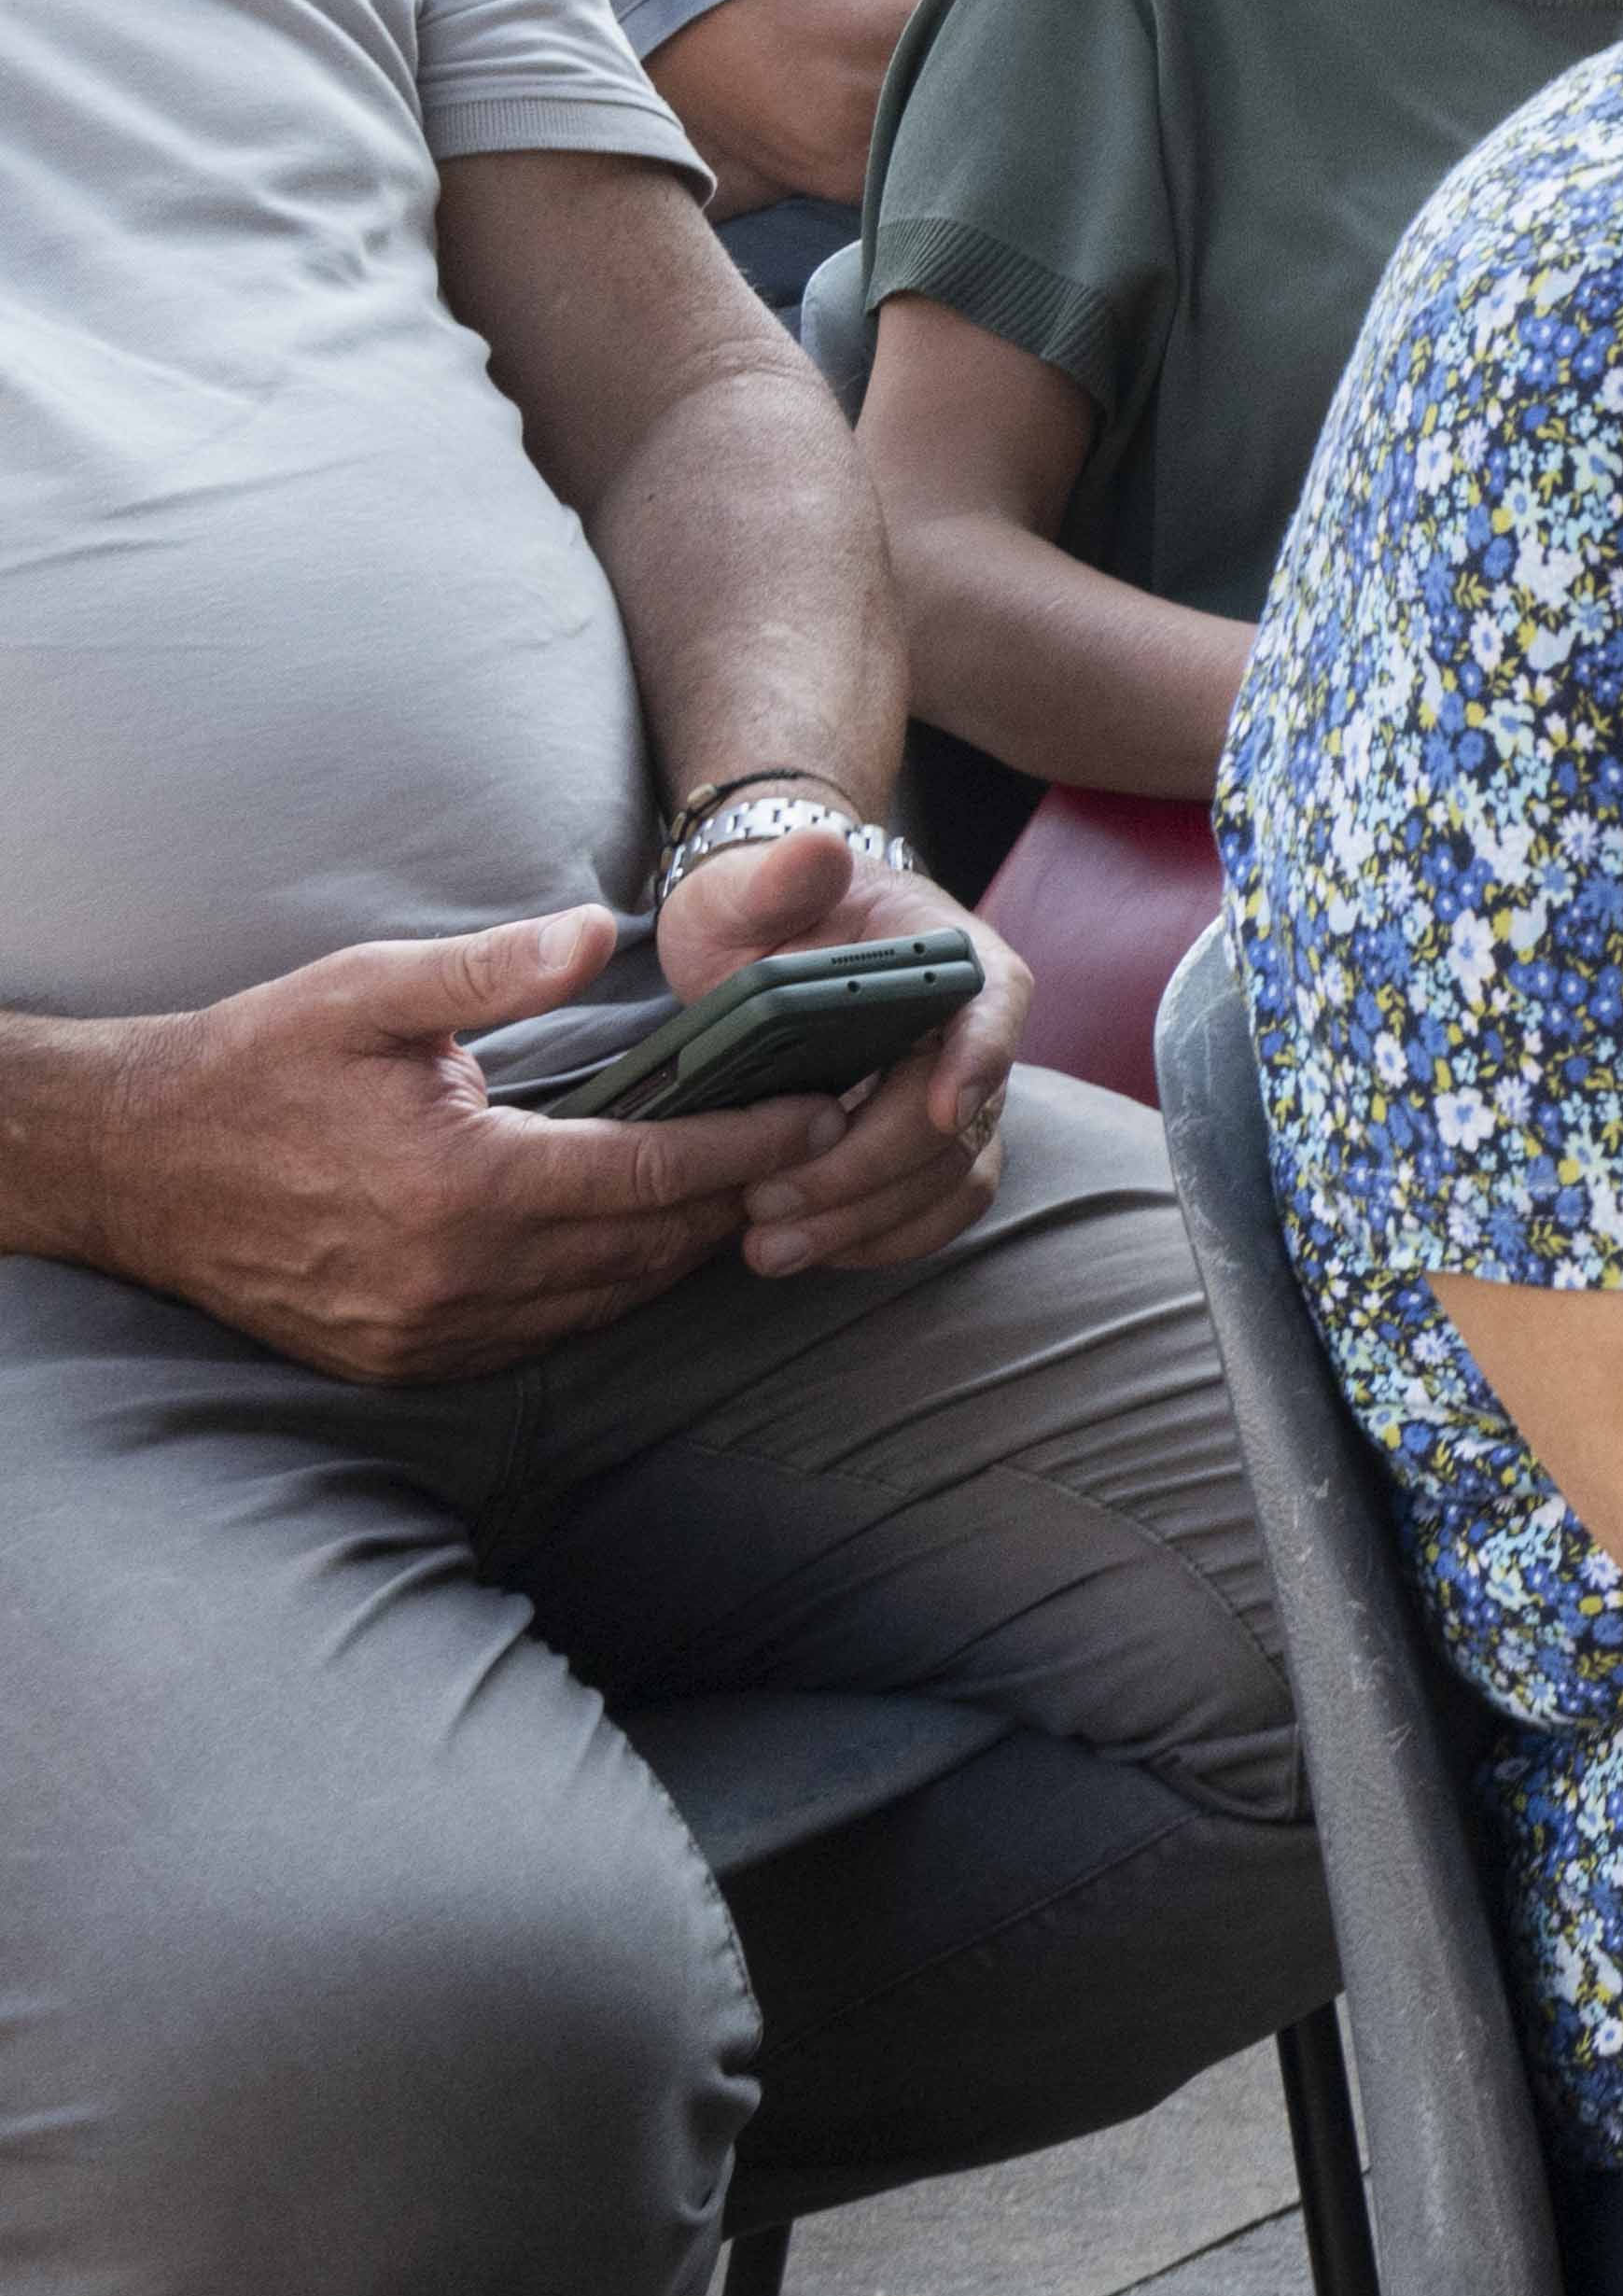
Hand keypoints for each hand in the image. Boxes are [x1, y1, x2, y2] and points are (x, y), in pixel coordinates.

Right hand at [10, 909, 836, 1381]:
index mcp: (464, 1185)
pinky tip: (631, 1246)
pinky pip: (540, 1336)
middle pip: (648, 1247)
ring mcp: (428, 1333)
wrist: (129, 1163)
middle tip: (807, 1152)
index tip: (821, 1112)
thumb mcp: (369, 993)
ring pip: (604, 1302)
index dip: (751, 1144)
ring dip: (676, 1251)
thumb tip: (601, 934)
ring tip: (739, 1193)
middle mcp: (457, 1278)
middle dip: (736, 1199)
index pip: (654, 1172)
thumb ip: (493, 970)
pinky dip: (600, 1294)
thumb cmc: (254, 1064)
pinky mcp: (402, 1360)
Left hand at [645, 818, 1025, 1282]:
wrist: (764, 944)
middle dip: (867, 1173)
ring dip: (869, 1222)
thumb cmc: (760, 910)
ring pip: (953, 1178)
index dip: (977, 1064)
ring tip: (770, 1247)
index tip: (940, 1114)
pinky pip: (941, 1209)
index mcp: (953, 958)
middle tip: (768, 1207)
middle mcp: (976, 1031)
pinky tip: (816, 1250)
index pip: (993, 1009)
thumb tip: (819, 848)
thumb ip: (781, 875)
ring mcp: (960, 1094)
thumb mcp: (749, 887)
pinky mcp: (931, 1146)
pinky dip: (886, 1239)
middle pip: (961, 1118)